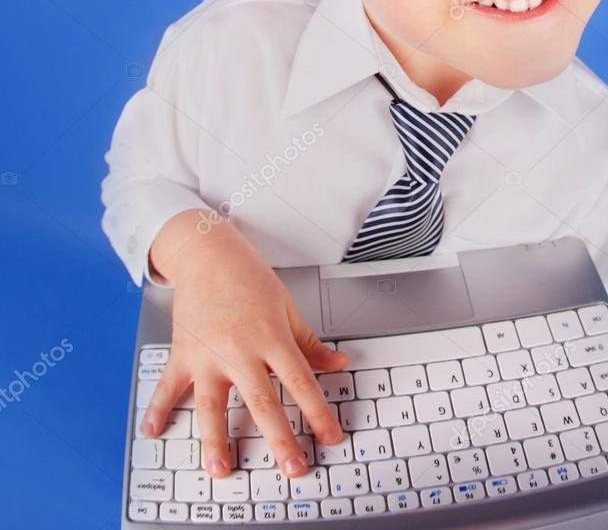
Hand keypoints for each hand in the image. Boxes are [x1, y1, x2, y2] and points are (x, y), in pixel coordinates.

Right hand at [139, 209, 347, 478]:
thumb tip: (338, 363)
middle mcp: (240, 349)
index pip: (300, 380)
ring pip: (212, 404)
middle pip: (262, 401)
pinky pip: (168, 387)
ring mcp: (208, 354)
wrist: (209, 254)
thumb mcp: (287, 307)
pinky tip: (151, 432)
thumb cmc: (249, 279)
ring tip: (221, 469)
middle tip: (293, 470)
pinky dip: (157, 409)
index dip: (318, 411)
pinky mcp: (183, 353)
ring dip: (216, 440)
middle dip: (280, 439)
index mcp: (271, 336)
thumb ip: (310, 342)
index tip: (330, 437)